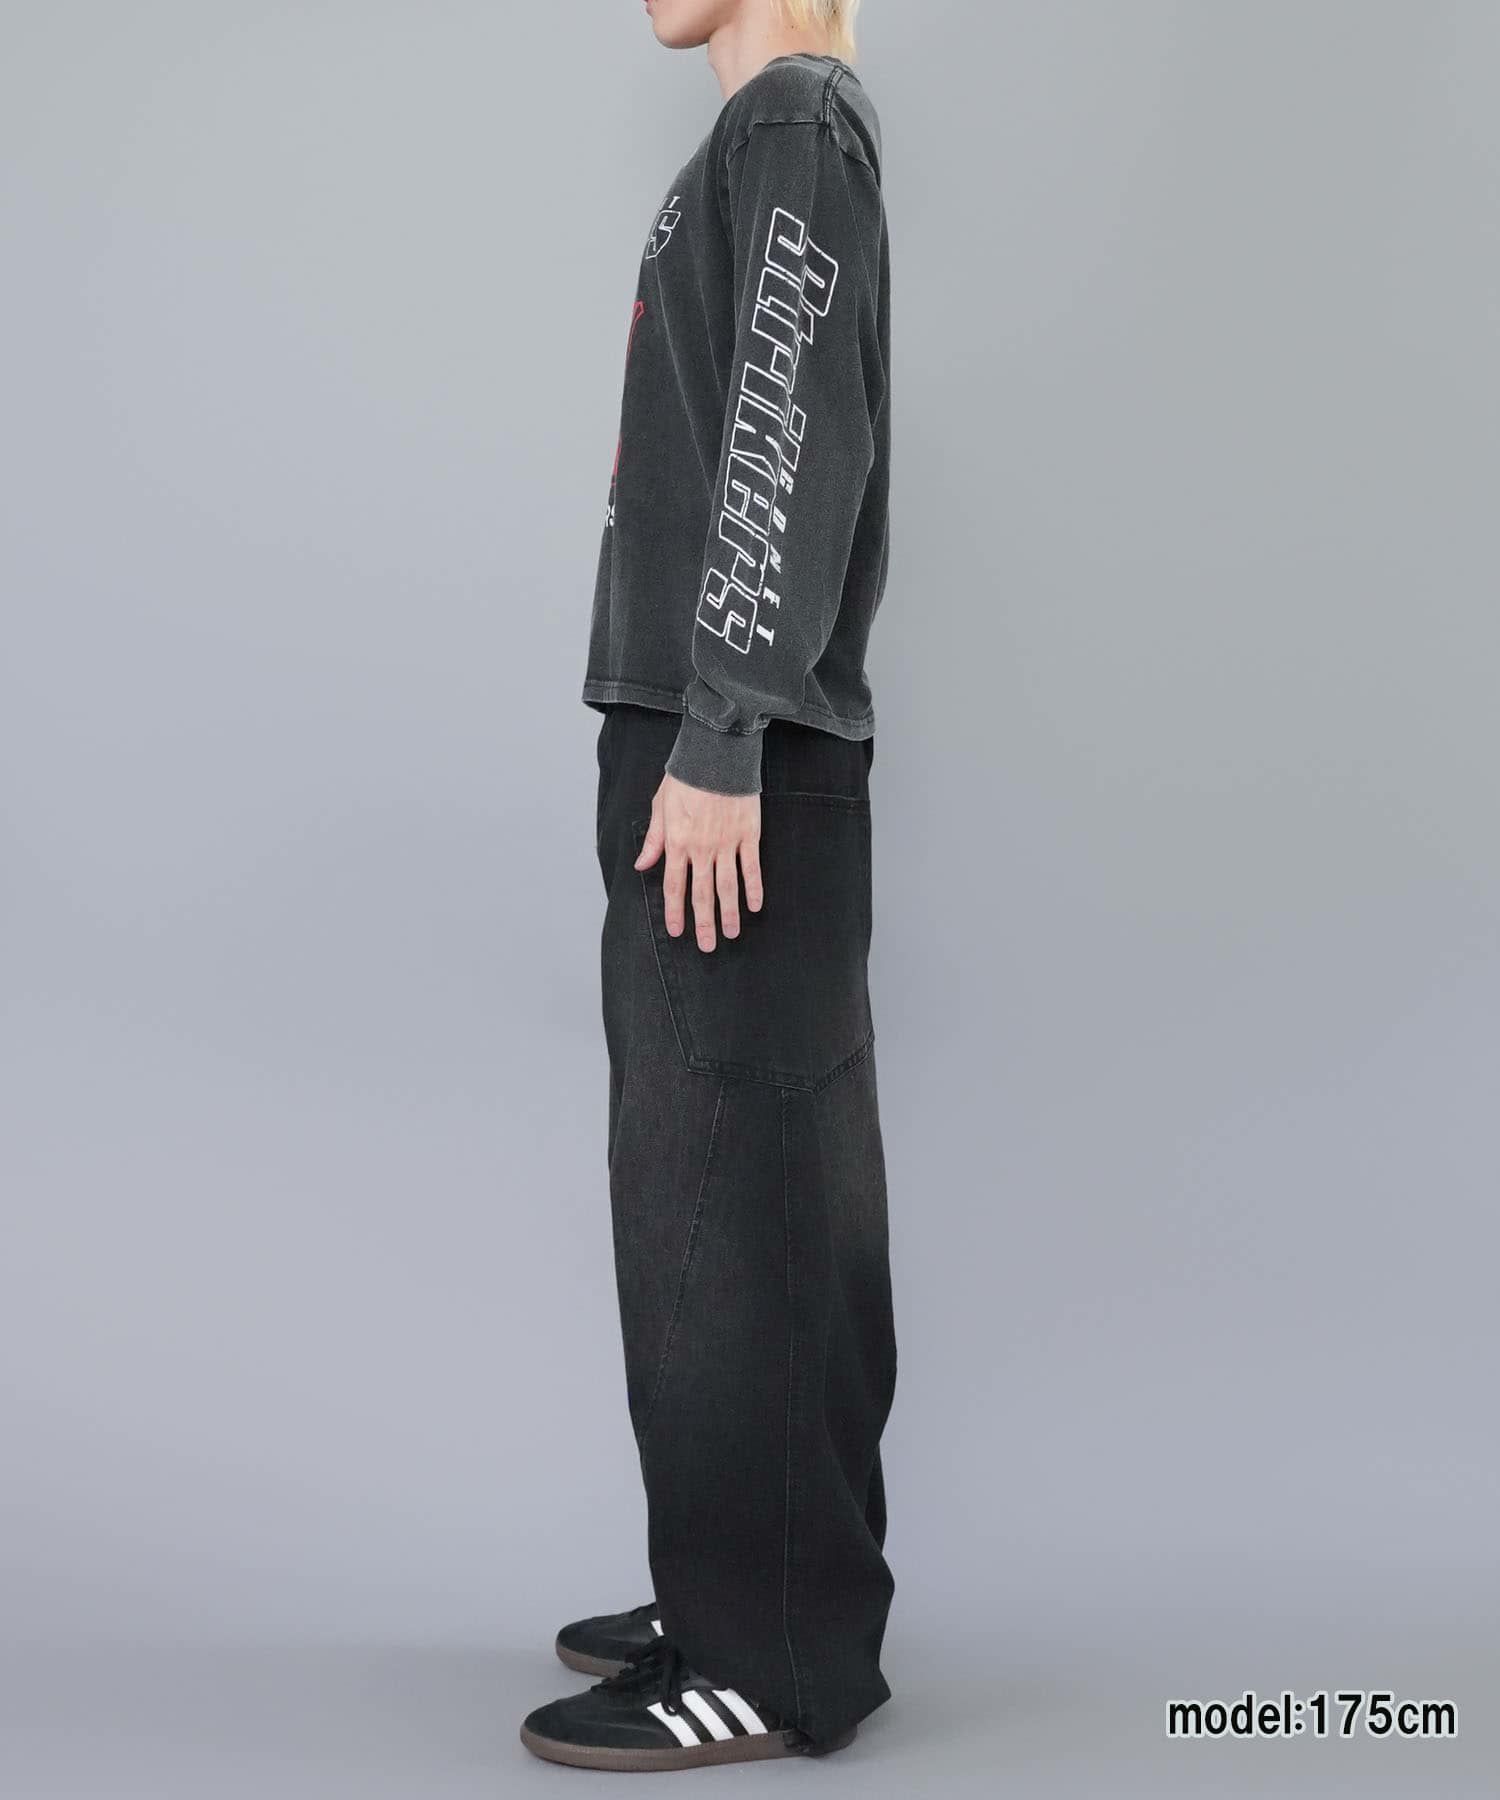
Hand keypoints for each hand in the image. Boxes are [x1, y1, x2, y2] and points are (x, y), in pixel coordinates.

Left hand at [634, 773, 762, 952]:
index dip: (675, 912)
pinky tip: (755, 906)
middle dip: (703, 923)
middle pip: (702, 893)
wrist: (716, 754)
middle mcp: (702, 848)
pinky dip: (754, 887)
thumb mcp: (660, 806)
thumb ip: (653, 840)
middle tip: (707, 947)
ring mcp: (727, 843)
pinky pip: (752, 867)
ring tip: (731, 934)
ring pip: (728, 886)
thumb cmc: (685, 777)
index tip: (677, 931)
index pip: (674, 886)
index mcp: (677, 842)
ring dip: (729, 913)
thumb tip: (641, 865)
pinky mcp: (748, 834)